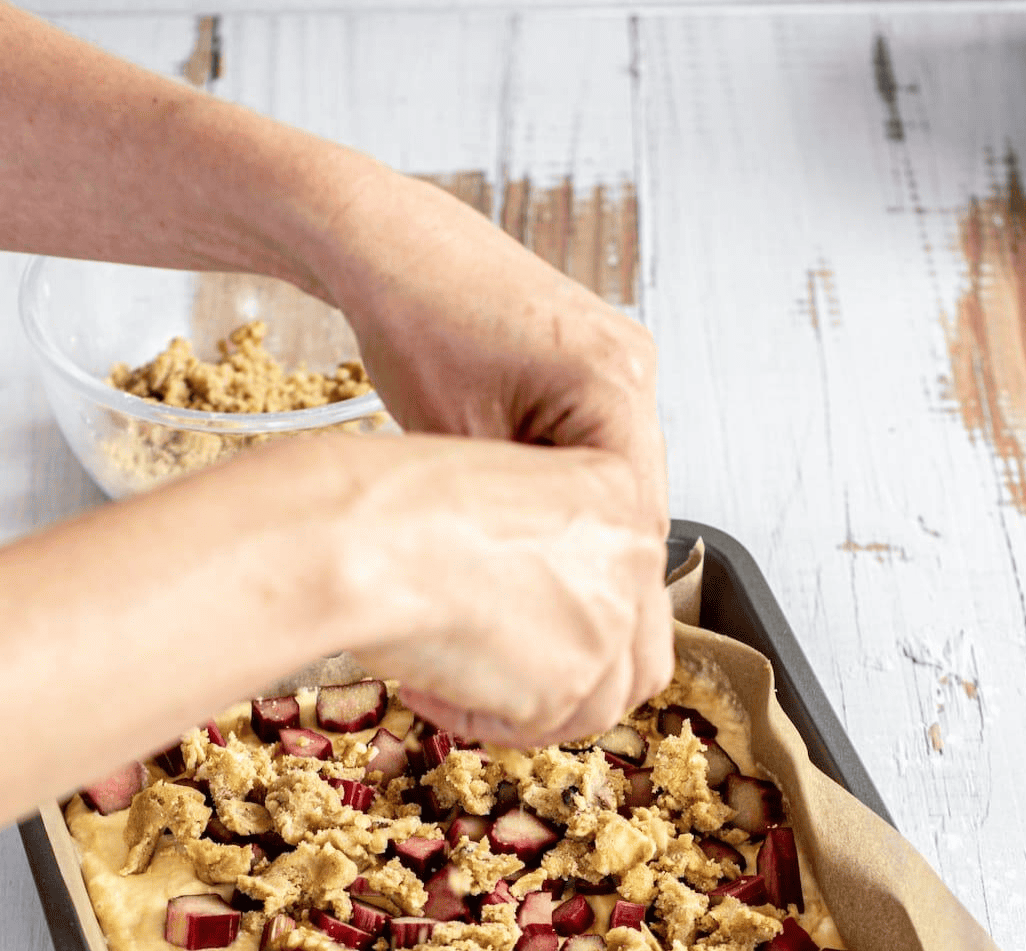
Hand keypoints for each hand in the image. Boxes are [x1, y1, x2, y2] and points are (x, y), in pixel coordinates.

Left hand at [315, 165, 670, 731]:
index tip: (575, 630)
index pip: (638, 514)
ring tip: (530, 584)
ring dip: (578, 536)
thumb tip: (523, 596)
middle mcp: (633, 371)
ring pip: (616, 487)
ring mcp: (619, 366)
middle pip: (636, 506)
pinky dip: (563, 499)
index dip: (605, 585)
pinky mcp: (591, 369)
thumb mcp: (458, 440)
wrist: (387, 245)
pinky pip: (595, 455)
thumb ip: (511, 516)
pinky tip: (523, 529)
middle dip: (594, 569)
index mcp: (616, 381)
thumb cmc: (411, 318)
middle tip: (552, 627)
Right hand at [329, 434, 664, 746]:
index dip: (577, 613)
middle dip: (572, 674)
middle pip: (632, 647)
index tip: (527, 622)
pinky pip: (536, 728)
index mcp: (617, 489)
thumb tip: (529, 601)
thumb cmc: (397, 505)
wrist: (366, 541)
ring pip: (597, 702)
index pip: (631, 577)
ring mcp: (608, 627)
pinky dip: (483, 720)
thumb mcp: (488, 497)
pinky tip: (427, 687)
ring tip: (455, 681)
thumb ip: (536, 546)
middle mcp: (632, 557)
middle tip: (513, 676)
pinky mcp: (570, 686)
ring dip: (529, 705)